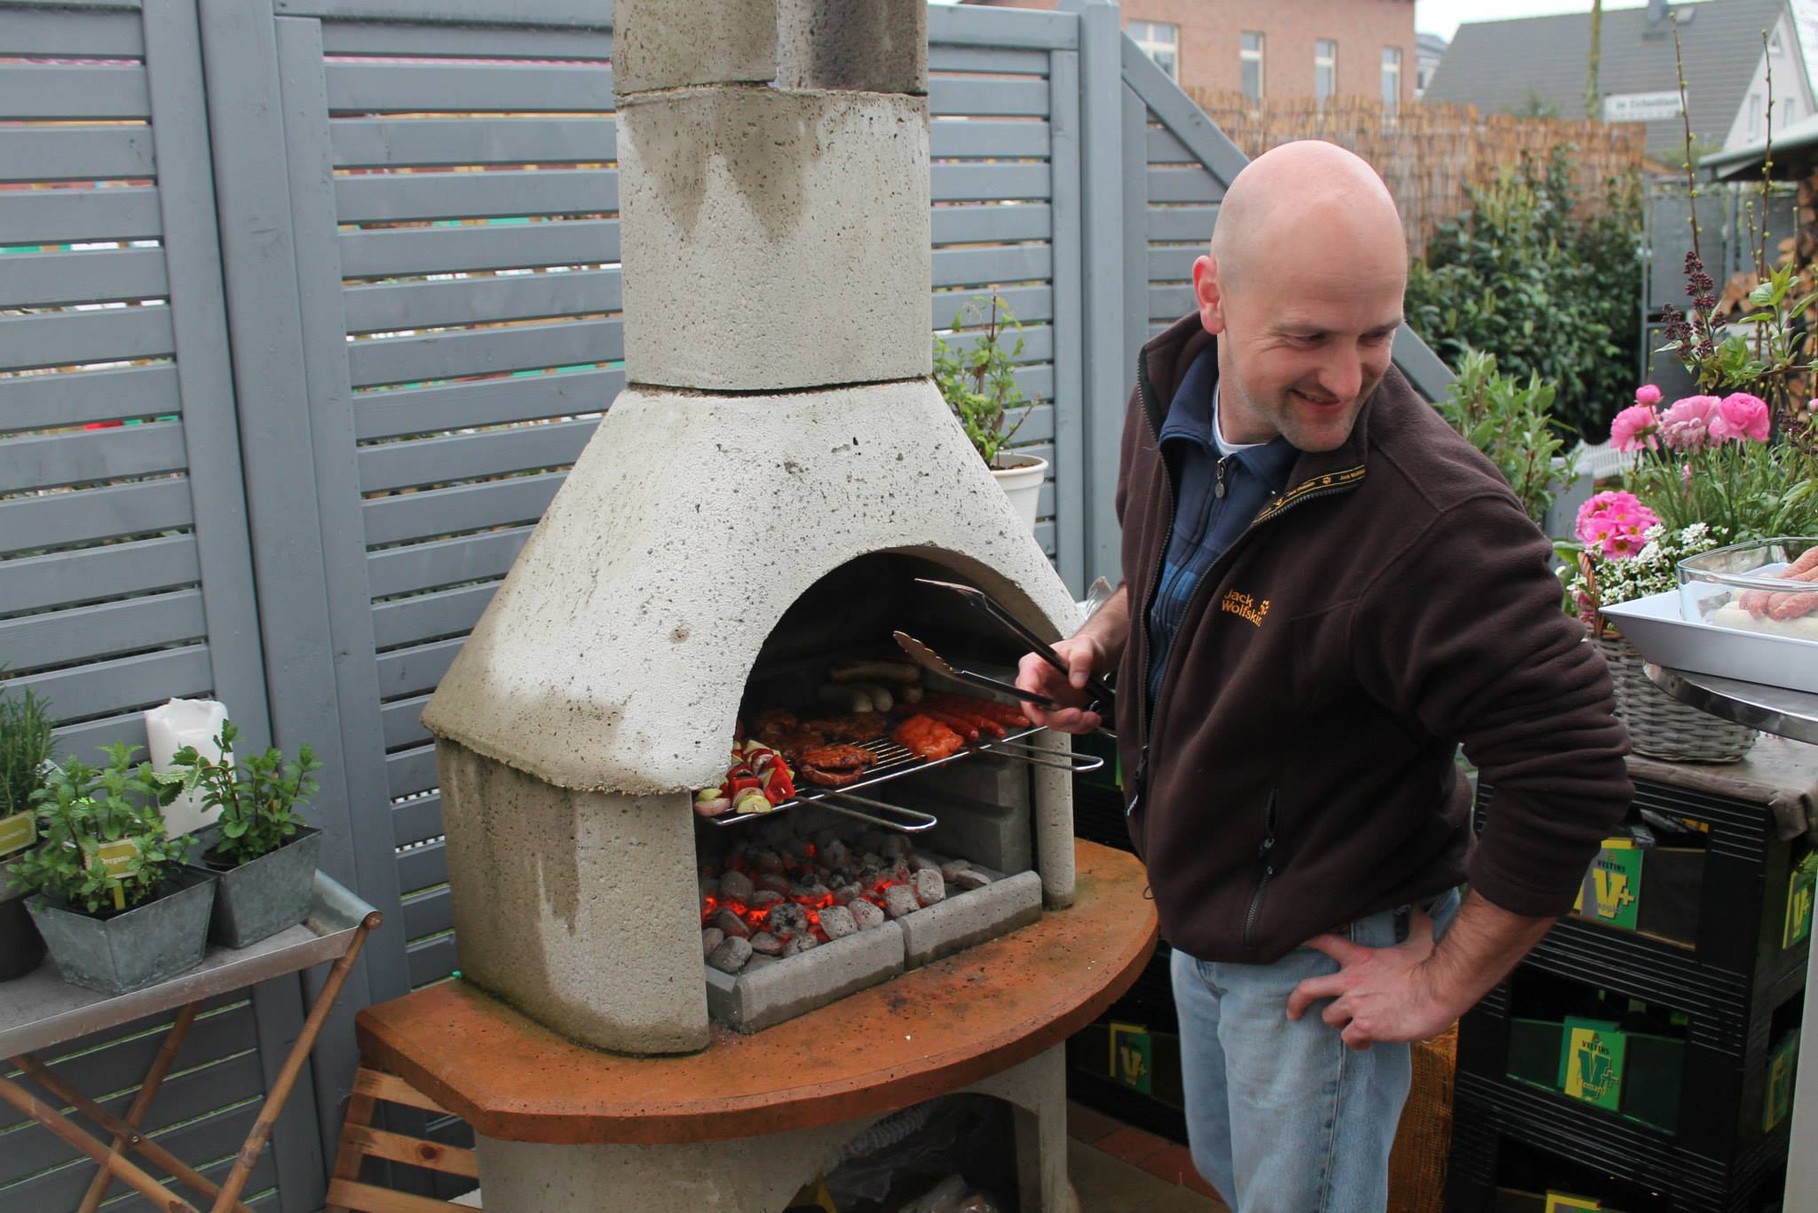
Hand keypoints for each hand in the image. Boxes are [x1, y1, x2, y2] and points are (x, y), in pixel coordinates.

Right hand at [1016, 635, 1106, 733]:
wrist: (1094, 657)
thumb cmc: (1082, 648)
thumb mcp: (1084, 647)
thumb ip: (1081, 660)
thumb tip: (1077, 680)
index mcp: (1034, 666)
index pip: (1025, 687)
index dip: (1030, 706)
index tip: (1041, 718)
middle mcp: (1037, 685)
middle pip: (1038, 710)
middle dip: (1059, 718)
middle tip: (1078, 715)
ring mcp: (1048, 699)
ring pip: (1052, 721)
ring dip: (1072, 724)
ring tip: (1091, 717)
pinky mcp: (1059, 709)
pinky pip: (1065, 723)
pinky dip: (1079, 725)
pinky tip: (1091, 718)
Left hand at [1283, 910, 1459, 1048]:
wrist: (1438, 991)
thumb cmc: (1429, 967)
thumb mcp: (1419, 942)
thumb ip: (1415, 926)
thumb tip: (1420, 910)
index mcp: (1360, 959)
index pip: (1326, 943)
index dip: (1309, 941)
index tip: (1298, 942)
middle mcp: (1351, 981)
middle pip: (1308, 989)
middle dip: (1297, 1001)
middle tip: (1292, 1013)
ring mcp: (1355, 1005)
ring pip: (1330, 1018)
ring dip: (1342, 1024)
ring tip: (1358, 1027)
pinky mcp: (1364, 1026)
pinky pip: (1349, 1039)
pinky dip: (1358, 1042)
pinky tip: (1369, 1041)